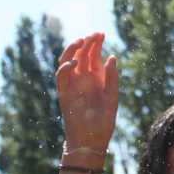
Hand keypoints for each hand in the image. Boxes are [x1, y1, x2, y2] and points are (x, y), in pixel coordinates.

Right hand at [55, 33, 117, 151]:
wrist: (92, 140)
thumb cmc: (104, 121)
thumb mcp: (112, 97)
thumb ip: (112, 77)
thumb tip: (112, 56)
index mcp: (95, 78)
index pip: (92, 55)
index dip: (96, 43)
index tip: (102, 33)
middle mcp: (82, 79)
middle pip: (81, 54)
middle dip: (87, 42)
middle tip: (95, 34)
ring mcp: (72, 84)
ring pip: (67, 60)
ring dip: (73, 49)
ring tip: (82, 41)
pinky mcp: (64, 93)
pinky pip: (61, 76)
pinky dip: (65, 66)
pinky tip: (75, 61)